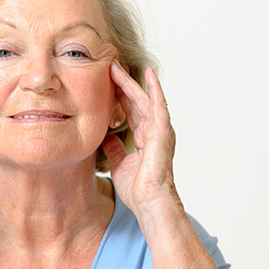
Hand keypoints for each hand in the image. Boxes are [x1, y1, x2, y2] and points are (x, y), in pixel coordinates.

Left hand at [102, 61, 178, 214]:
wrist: (149, 203)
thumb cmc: (138, 188)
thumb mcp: (118, 162)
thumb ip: (113, 147)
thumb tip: (106, 136)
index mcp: (143, 136)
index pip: (129, 109)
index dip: (117, 94)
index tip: (104, 79)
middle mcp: (153, 130)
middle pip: (135, 100)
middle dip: (122, 83)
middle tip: (108, 65)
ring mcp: (159, 130)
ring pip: (144, 99)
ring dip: (132, 82)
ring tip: (119, 66)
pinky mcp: (163, 133)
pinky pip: (159, 107)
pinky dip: (155, 90)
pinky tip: (149, 75)